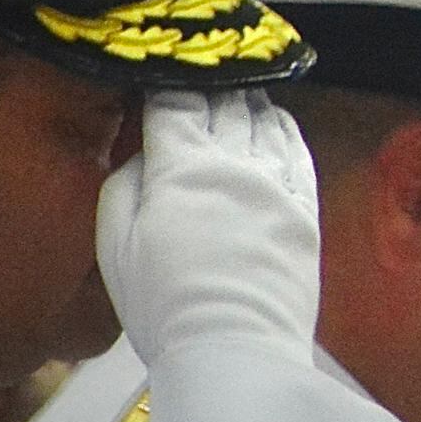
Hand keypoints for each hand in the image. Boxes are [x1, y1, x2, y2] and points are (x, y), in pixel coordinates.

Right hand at [94, 93, 322, 362]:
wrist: (234, 346)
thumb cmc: (165, 307)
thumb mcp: (115, 247)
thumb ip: (124, 187)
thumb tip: (141, 153)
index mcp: (181, 167)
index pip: (174, 103)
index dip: (165, 85)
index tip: (159, 77)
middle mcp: (233, 163)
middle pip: (223, 102)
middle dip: (208, 85)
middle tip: (200, 75)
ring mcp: (275, 181)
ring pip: (263, 118)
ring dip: (247, 99)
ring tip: (237, 90)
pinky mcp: (305, 206)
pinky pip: (297, 148)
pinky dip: (283, 126)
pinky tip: (275, 120)